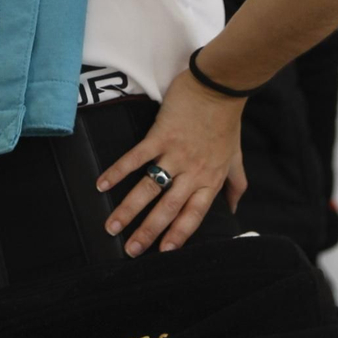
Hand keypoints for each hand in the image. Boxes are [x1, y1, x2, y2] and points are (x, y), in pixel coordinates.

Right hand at [95, 69, 248, 256]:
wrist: (220, 85)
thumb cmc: (227, 119)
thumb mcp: (236, 156)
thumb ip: (236, 184)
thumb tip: (236, 208)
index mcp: (211, 179)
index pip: (194, 215)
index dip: (178, 234)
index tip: (163, 252)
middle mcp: (193, 172)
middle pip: (168, 209)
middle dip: (147, 232)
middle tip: (130, 250)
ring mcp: (175, 154)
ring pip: (149, 189)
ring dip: (128, 210)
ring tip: (111, 227)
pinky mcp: (160, 135)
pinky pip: (136, 158)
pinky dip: (118, 172)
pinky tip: (102, 184)